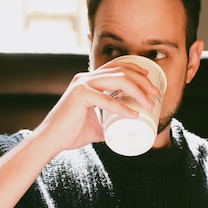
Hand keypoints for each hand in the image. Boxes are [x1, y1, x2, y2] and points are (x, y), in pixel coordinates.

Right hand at [34, 58, 159, 152]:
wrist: (51, 141)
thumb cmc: (70, 133)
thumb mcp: (96, 125)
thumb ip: (108, 122)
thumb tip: (125, 129)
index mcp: (88, 80)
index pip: (116, 66)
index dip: (135, 69)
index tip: (150, 80)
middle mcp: (85, 78)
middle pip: (121, 71)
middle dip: (142, 81)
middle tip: (156, 94)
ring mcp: (82, 85)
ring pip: (118, 80)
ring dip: (137, 91)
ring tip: (149, 103)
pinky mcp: (80, 96)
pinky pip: (107, 100)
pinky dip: (122, 107)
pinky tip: (133, 114)